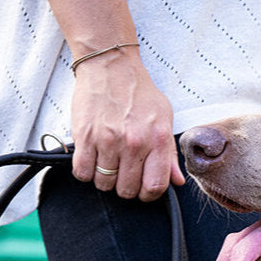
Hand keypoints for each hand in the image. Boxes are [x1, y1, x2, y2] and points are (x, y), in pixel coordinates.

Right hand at [70, 48, 184, 200]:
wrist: (110, 65)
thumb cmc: (139, 92)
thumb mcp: (164, 118)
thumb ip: (170, 154)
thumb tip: (177, 181)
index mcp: (157, 140)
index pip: (155, 187)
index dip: (148, 195)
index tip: (143, 190)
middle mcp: (134, 143)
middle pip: (127, 190)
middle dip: (125, 187)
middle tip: (123, 173)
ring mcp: (108, 140)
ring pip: (104, 184)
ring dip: (105, 179)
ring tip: (107, 162)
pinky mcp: (85, 136)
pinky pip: (83, 172)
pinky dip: (86, 172)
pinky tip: (92, 160)